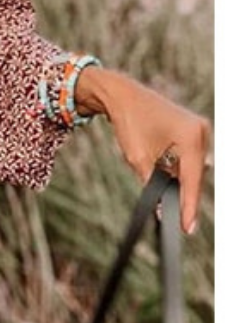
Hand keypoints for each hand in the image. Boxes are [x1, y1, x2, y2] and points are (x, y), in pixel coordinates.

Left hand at [76, 66, 211, 234]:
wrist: (122, 95)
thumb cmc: (129, 122)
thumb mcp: (138, 159)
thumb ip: (152, 184)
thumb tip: (162, 210)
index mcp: (192, 137)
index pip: (192, 180)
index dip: (189, 207)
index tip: (188, 228)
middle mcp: (201, 132)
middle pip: (196, 176)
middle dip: (186, 197)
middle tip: (182, 224)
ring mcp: (198, 129)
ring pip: (193, 168)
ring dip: (182, 183)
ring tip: (174, 206)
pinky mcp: (190, 129)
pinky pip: (189, 157)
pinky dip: (179, 171)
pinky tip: (171, 183)